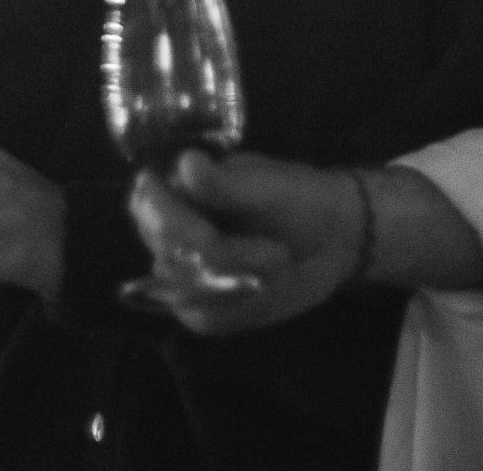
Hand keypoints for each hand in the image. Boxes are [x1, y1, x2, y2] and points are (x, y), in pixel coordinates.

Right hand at [127, 149, 361, 334]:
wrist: (334, 236)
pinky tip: (267, 291)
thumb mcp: (268, 186)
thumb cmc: (299, 198)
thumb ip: (225, 183)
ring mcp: (188, 273)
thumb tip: (186, 163)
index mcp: (183, 190)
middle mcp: (174, 232)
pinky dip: (238, 310)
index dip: (171, 225)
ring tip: (282, 267)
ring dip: (237, 286)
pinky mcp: (207, 305)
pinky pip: (202, 320)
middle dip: (225, 259)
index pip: (149, 208)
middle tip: (278, 254)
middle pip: (169, 256)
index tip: (209, 237)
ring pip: (184, 293)